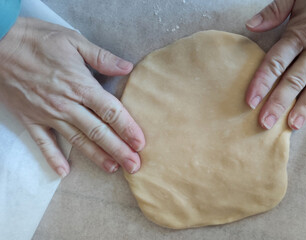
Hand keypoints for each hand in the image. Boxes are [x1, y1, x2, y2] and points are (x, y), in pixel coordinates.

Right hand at [0, 18, 144, 176]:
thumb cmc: (37, 40)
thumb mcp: (73, 41)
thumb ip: (102, 57)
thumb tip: (127, 67)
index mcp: (80, 85)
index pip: (110, 111)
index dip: (127, 128)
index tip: (140, 143)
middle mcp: (66, 104)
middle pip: (98, 131)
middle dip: (119, 150)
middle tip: (134, 166)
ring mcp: (47, 114)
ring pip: (77, 140)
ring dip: (96, 156)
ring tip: (113, 168)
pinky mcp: (30, 119)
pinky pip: (43, 143)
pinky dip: (53, 158)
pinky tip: (64, 172)